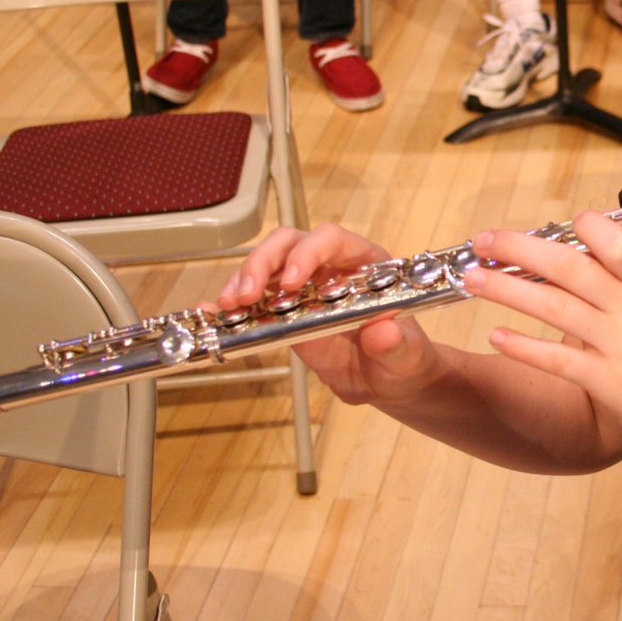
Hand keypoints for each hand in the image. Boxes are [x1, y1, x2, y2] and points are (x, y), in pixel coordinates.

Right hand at [217, 224, 440, 406]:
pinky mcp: (284, 313)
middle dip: (264, 263)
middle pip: (289, 244)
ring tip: (229, 306)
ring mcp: (304, 289)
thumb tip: (383, 332)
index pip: (333, 239)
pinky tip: (213, 313)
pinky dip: (232, 304)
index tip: (293, 282)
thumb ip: (398, 346)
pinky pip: (255, 300)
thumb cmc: (404, 360)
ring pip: (267, 266)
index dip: (309, 253)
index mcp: (365, 265)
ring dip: (244, 281)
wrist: (390, 381)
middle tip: (247, 294)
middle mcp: (331, 268)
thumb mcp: (408, 358)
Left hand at [461, 212, 621, 458]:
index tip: (554, 224)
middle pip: (571, 266)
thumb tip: (590, 251)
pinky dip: (523, 346)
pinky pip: (557, 359)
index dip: (585, 228)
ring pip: (555, 305)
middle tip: (485, 241)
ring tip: (474, 280)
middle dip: (521, 249)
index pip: (617, 241)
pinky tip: (496, 336)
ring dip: (507, 290)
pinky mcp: (609, 383)